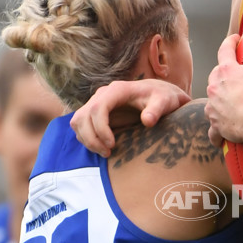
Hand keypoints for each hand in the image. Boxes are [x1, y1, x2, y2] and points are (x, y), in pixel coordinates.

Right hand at [70, 79, 190, 155]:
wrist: (158, 95)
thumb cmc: (163, 98)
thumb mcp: (165, 101)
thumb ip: (157, 110)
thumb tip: (148, 121)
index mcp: (117, 90)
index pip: (98, 108)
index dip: (101, 128)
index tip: (112, 144)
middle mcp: (102, 94)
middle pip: (83, 116)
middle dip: (92, 138)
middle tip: (107, 153)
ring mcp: (96, 103)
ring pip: (78, 121)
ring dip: (87, 140)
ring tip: (105, 152)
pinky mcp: (95, 113)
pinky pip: (80, 126)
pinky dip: (87, 139)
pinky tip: (102, 147)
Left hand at [205, 23, 242, 146]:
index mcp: (227, 71)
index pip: (225, 50)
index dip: (230, 42)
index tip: (235, 39)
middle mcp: (215, 87)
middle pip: (215, 75)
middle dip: (223, 73)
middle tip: (235, 74)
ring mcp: (214, 107)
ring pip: (212, 100)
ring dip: (218, 100)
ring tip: (229, 102)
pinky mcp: (217, 125)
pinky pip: (213, 129)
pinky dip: (216, 131)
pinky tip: (220, 134)